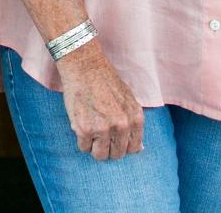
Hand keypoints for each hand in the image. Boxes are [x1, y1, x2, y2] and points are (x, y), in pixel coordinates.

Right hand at [58, 41, 143, 160]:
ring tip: (90, 129)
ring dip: (94, 146)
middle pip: (116, 155)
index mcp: (135, 119)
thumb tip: (139, 149)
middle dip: (107, 147)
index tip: (113, 137)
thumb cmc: (105, 80)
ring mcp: (104, 129)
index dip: (122, 145)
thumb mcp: (128, 99)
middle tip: (99, 132)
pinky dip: (81, 139)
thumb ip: (133, 123)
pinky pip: (83, 147)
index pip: (133, 149)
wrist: (84, 65)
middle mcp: (122, 126)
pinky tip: (81, 122)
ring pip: (100, 155)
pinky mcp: (85, 129)